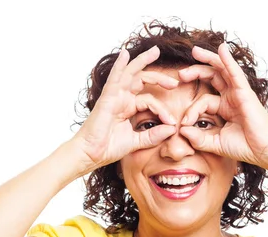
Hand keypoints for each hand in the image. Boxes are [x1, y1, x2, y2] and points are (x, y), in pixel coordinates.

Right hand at [68, 46, 178, 171]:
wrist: (91, 154)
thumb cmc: (108, 148)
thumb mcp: (137, 142)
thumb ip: (153, 135)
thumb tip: (172, 130)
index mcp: (128, 107)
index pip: (150, 101)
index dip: (163, 110)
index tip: (172, 122)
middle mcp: (122, 98)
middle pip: (143, 80)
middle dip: (160, 78)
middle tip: (175, 81)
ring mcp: (115, 96)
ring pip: (131, 73)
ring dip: (143, 61)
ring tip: (156, 51)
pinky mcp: (108, 98)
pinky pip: (115, 78)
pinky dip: (120, 65)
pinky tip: (125, 54)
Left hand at [178, 43, 267, 165]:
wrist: (263, 150)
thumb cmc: (244, 146)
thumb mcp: (215, 143)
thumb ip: (198, 138)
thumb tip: (181, 130)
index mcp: (224, 108)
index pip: (203, 101)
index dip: (191, 111)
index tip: (184, 124)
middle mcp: (231, 97)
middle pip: (212, 76)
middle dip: (195, 72)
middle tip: (181, 74)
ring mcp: (238, 93)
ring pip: (222, 69)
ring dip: (208, 59)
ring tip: (195, 51)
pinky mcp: (244, 92)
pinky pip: (235, 72)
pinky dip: (228, 60)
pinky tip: (221, 48)